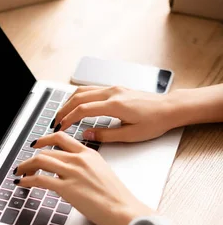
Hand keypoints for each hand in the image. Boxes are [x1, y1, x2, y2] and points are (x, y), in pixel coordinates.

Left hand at [14, 132, 153, 224]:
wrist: (124, 210)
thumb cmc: (117, 197)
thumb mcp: (102, 172)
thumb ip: (86, 167)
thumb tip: (70, 171)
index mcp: (89, 154)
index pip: (62, 138)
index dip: (45, 139)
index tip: (38, 143)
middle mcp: (79, 160)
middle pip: (47, 150)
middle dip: (32, 155)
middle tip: (25, 162)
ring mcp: (72, 173)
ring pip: (40, 161)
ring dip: (26, 165)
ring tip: (20, 172)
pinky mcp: (66, 188)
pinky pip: (40, 179)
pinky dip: (27, 179)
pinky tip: (23, 182)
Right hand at [52, 86, 177, 142]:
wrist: (170, 108)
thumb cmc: (155, 122)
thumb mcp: (130, 135)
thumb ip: (106, 135)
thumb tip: (87, 135)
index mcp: (115, 105)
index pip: (83, 110)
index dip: (68, 119)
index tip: (59, 127)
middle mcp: (112, 93)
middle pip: (78, 97)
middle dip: (63, 109)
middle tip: (55, 122)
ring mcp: (113, 88)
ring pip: (83, 90)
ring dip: (69, 101)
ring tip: (61, 113)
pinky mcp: (116, 89)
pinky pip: (91, 89)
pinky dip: (79, 96)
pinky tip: (75, 104)